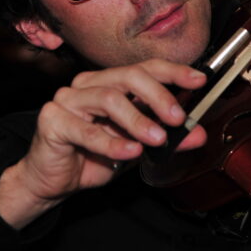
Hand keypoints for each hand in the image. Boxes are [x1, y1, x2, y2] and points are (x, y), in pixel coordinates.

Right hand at [0, 59, 206, 228]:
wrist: (52, 182)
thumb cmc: (91, 158)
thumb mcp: (136, 149)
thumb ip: (165, 140)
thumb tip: (196, 134)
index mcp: (108, 83)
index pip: (144, 68)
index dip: (172, 72)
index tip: (198, 80)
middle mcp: (88, 84)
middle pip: (127, 76)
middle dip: (158, 95)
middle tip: (178, 118)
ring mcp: (67, 99)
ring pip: (109, 98)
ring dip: (138, 120)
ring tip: (157, 140)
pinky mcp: (52, 120)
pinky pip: (85, 130)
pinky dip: (111, 143)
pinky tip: (129, 152)